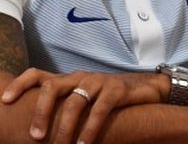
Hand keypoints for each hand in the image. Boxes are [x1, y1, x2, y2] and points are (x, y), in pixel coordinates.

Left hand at [2, 67, 165, 143]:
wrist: (149, 88)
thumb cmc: (111, 97)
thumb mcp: (86, 97)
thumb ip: (66, 105)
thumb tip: (38, 130)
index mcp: (69, 78)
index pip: (38, 75)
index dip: (20, 85)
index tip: (5, 101)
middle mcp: (81, 77)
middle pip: (52, 87)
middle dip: (40, 113)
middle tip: (36, 138)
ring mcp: (99, 81)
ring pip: (75, 101)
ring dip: (65, 127)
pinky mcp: (117, 89)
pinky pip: (99, 110)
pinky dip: (90, 129)